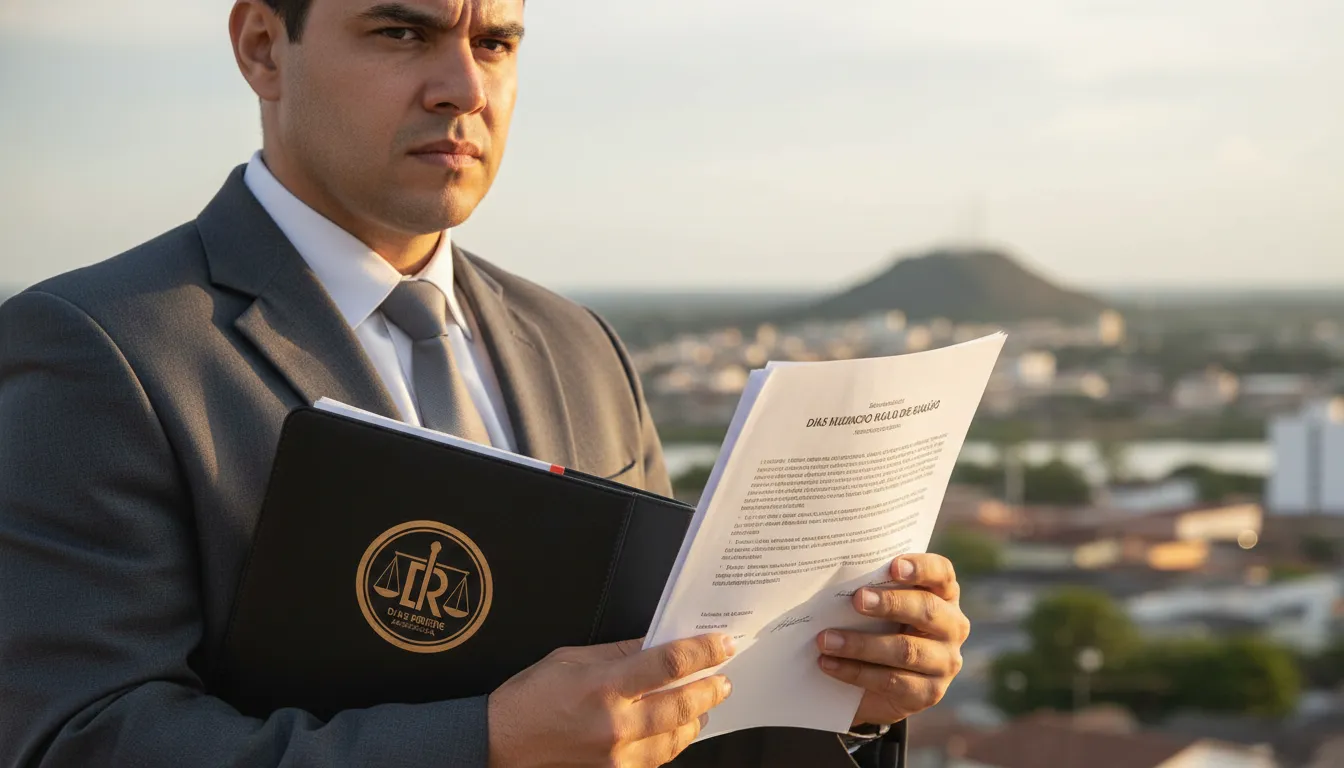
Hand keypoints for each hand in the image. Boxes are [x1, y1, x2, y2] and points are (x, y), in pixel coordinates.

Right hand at [487, 634, 735, 766]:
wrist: (501, 744)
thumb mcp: (572, 659)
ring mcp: (617, 755)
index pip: (669, 664)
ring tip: (705, 703)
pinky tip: (677, 728)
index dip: (703, 651)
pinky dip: (673, 741)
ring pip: (677, 738)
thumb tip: (656, 643)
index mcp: (604, 686)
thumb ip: (620, 653)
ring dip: (698, 718)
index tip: (722, 643)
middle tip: (725, 677)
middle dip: (711, 688)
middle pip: (683, 706)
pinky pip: (658, 758)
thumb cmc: (531, 698)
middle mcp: (616, 724)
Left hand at [815, 554, 968, 726]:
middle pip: (926, 610)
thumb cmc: (877, 629)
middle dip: (890, 603)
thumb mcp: (880, 607)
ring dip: (861, 644)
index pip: (941, 573)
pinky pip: (891, 681)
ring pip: (906, 650)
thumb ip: (872, 589)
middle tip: (856, 599)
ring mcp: (944, 662)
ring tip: (826, 640)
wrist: (877, 687)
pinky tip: (829, 664)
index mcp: (944, 594)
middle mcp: (952, 626)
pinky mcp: (929, 693)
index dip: (921, 568)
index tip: (893, 567)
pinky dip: (855, 672)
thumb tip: (836, 576)